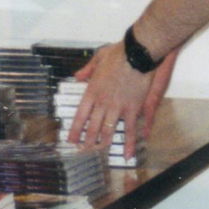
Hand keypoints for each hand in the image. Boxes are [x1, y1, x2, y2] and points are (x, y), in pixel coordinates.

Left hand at [65, 41, 174, 158]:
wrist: (137, 53)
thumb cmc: (119, 54)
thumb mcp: (98, 58)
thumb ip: (87, 69)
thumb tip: (77, 76)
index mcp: (92, 91)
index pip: (80, 115)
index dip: (75, 130)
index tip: (71, 140)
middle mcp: (102, 102)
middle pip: (92, 127)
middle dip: (87, 141)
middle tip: (83, 151)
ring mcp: (117, 107)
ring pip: (107, 131)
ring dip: (102, 143)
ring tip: (98, 152)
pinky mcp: (132, 109)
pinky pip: (130, 130)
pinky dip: (129, 143)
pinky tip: (128, 154)